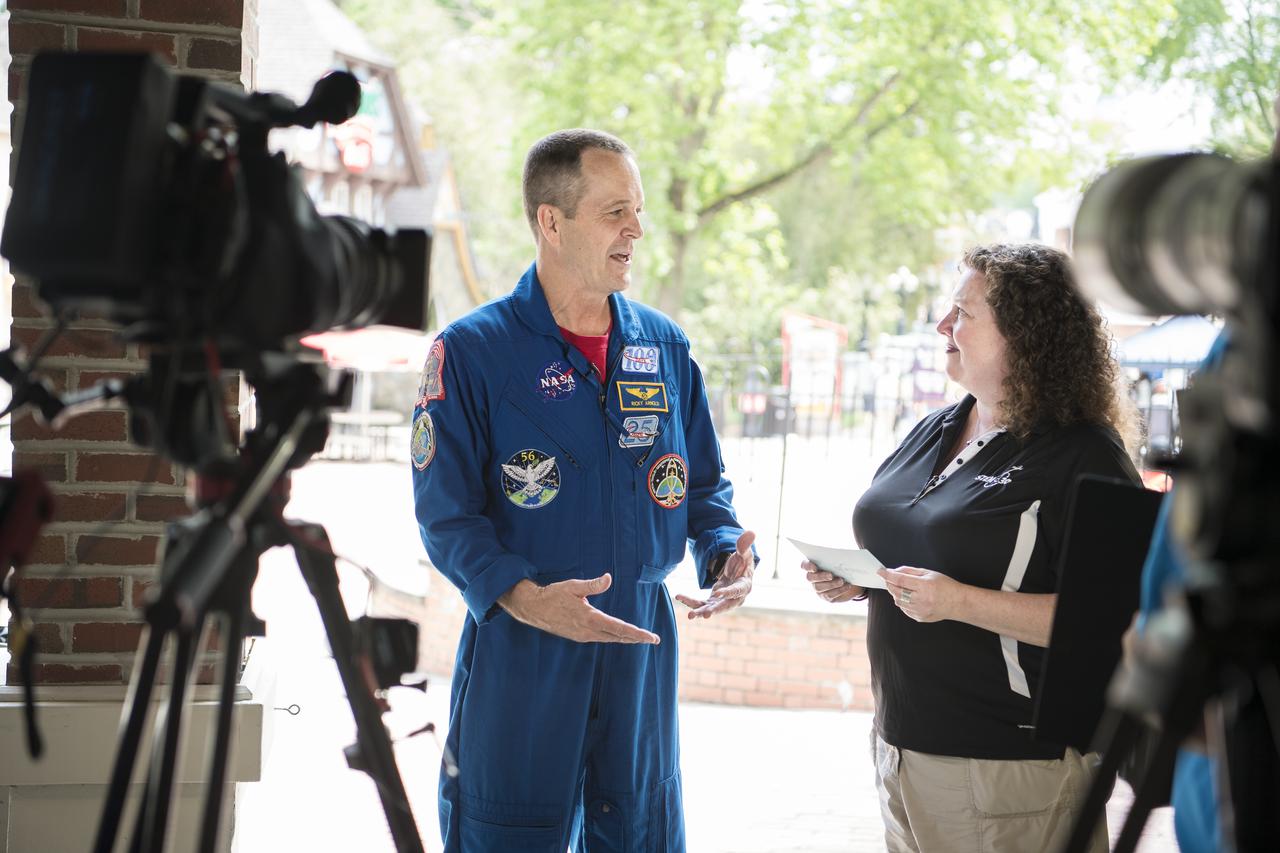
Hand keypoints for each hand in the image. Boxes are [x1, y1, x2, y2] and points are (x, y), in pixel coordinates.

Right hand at [498, 574, 659, 643]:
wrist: (533, 608)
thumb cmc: (554, 595)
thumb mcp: (574, 586)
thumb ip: (593, 584)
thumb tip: (609, 578)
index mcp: (590, 618)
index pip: (619, 628)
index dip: (637, 633)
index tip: (651, 637)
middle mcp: (588, 631)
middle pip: (618, 636)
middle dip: (636, 638)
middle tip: (653, 639)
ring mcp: (583, 636)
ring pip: (609, 638)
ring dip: (625, 638)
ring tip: (640, 638)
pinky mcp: (578, 636)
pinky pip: (601, 638)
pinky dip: (613, 637)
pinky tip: (619, 635)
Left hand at [675, 530, 755, 618]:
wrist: (738, 573)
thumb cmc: (743, 562)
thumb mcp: (744, 553)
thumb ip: (744, 545)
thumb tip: (751, 532)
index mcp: (744, 586)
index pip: (737, 590)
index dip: (728, 592)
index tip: (718, 593)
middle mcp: (735, 598)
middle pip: (725, 606)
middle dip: (715, 610)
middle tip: (705, 615)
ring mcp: (723, 601)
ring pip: (712, 608)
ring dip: (700, 611)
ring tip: (690, 616)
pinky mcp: (713, 602)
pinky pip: (702, 603)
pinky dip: (691, 601)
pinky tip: (679, 596)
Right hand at [803, 560, 864, 602]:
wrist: (847, 580)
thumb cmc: (839, 567)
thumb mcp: (836, 562)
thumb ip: (834, 559)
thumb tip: (840, 557)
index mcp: (813, 566)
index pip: (804, 565)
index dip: (808, 566)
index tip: (815, 567)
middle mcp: (812, 578)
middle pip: (810, 578)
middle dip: (821, 576)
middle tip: (831, 575)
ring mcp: (818, 588)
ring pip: (820, 587)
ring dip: (831, 584)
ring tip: (841, 581)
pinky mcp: (826, 596)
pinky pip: (829, 595)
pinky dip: (839, 590)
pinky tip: (847, 586)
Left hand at [877, 566, 961, 622]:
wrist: (958, 603)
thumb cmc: (946, 587)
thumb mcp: (929, 573)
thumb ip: (910, 571)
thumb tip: (895, 571)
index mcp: (924, 586)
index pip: (900, 580)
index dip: (888, 575)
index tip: (881, 571)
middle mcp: (921, 600)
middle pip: (896, 591)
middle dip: (890, 584)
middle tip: (889, 578)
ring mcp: (920, 611)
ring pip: (898, 601)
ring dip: (896, 593)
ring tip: (905, 588)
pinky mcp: (919, 618)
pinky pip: (904, 609)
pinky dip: (903, 602)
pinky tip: (911, 597)